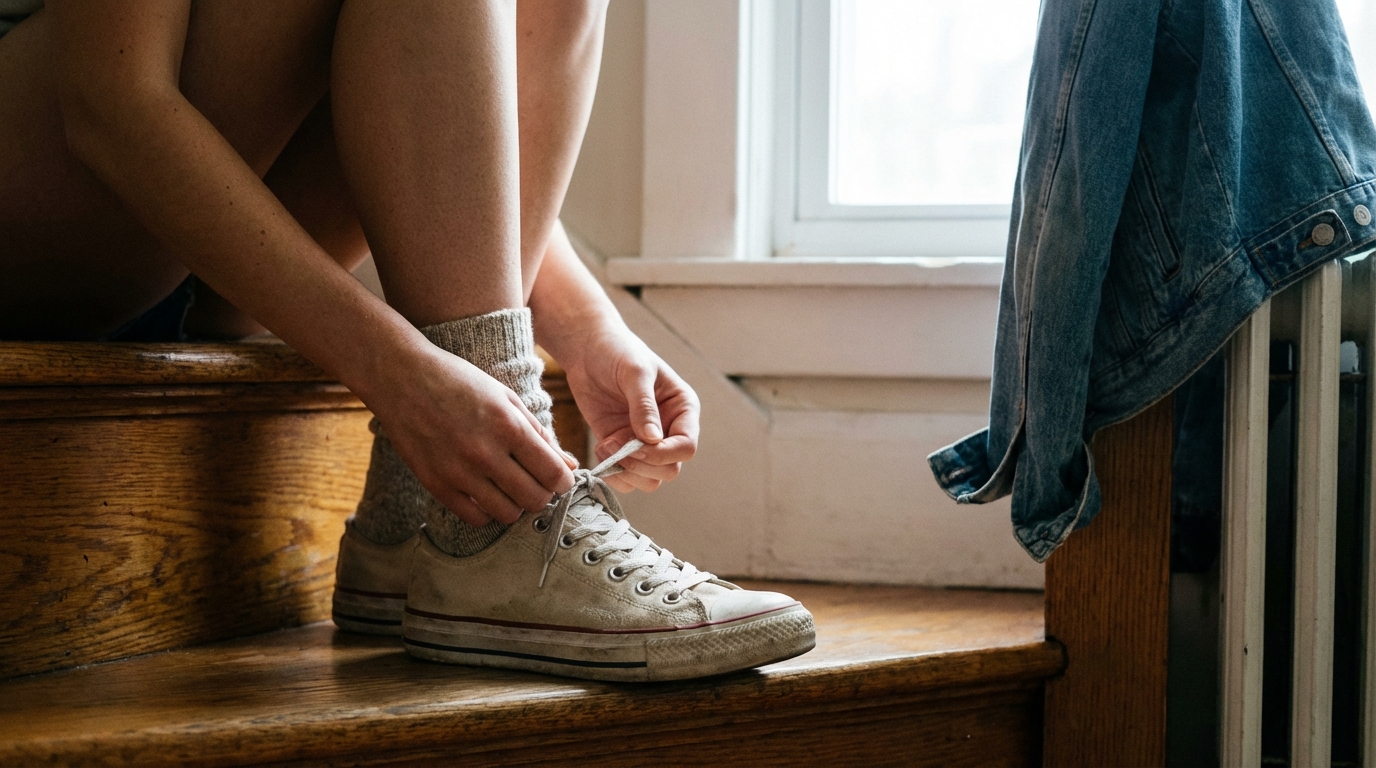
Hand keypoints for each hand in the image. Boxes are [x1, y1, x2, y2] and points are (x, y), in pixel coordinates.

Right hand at [366, 343, 574, 526]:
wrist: (401, 378)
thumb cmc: (458, 382)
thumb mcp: (505, 397)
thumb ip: (539, 434)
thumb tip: (569, 466)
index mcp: (508, 426)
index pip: (553, 474)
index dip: (564, 481)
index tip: (561, 479)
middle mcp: (485, 453)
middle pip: (535, 499)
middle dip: (543, 494)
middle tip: (536, 483)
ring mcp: (459, 473)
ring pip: (508, 514)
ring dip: (516, 505)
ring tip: (510, 487)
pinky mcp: (436, 485)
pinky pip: (475, 518)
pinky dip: (487, 511)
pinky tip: (486, 493)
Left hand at [558, 322, 699, 493]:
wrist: (588, 350)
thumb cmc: (617, 352)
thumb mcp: (634, 372)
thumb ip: (644, 406)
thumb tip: (652, 440)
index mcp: (683, 410)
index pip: (686, 447)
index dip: (663, 453)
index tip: (636, 445)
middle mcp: (669, 430)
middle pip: (669, 469)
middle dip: (642, 464)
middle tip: (615, 445)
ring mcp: (645, 443)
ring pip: (650, 480)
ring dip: (626, 471)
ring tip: (605, 446)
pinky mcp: (621, 448)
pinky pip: (626, 478)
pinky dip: (613, 473)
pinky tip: (600, 449)